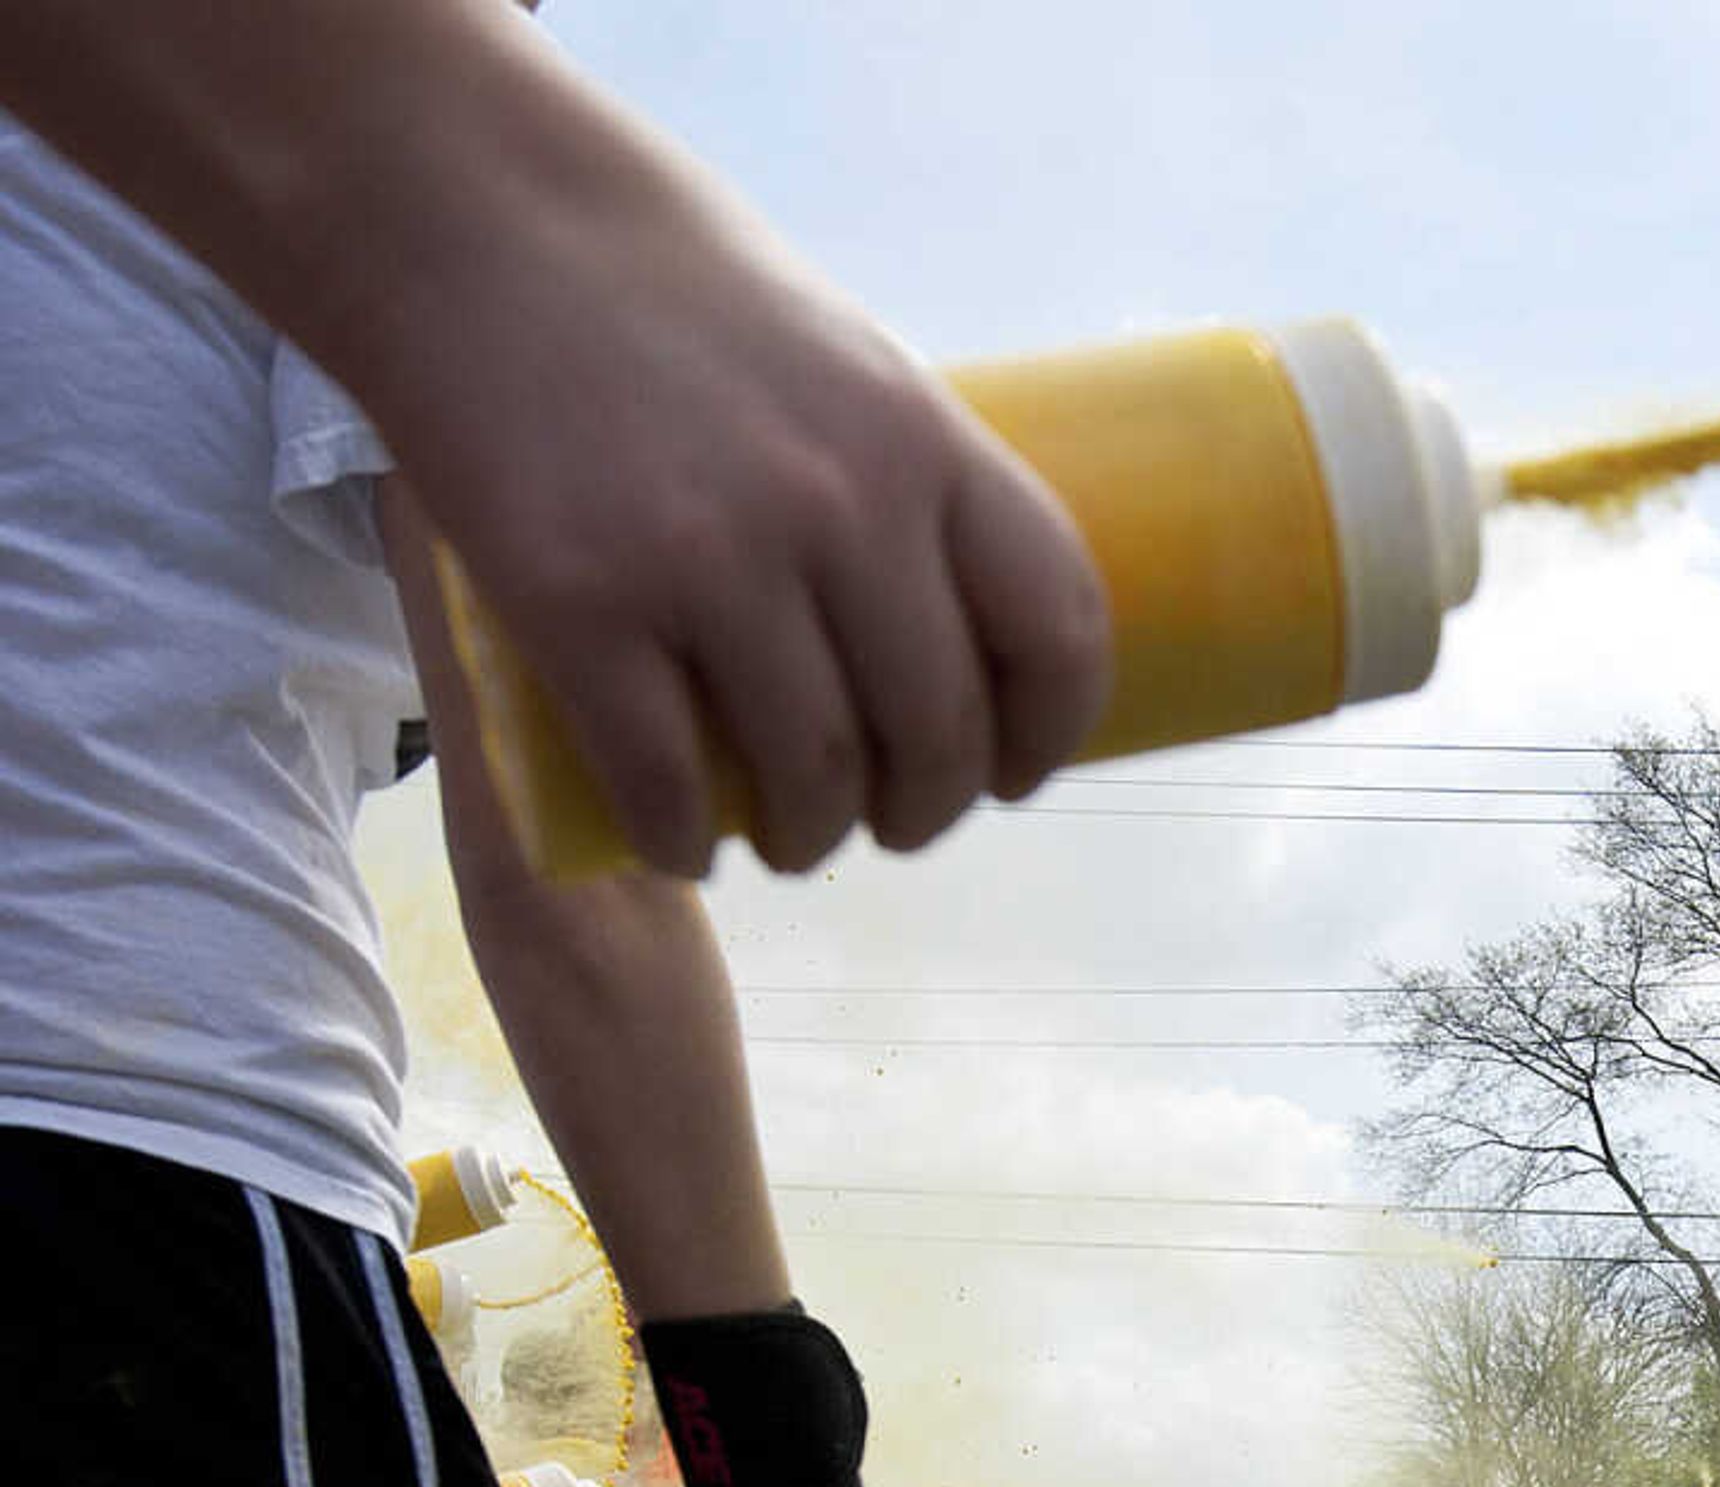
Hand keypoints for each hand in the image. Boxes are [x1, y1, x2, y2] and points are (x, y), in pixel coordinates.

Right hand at [374, 129, 1107, 875]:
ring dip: (810, 838)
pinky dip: (682, 838)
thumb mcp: (843, 360)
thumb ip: (904, 480)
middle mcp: (840, 511)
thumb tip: (960, 621)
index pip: (1058, 630)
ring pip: (809, 779)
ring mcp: (709, 563)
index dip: (1049, 732)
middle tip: (889, 823)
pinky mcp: (579, 606)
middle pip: (936, 734)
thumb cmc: (666, 287)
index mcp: (925, 444)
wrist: (465, 215)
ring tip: (791, 837)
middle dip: (924, 811)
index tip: (1016, 774)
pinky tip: (683, 843)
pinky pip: (663, 780)